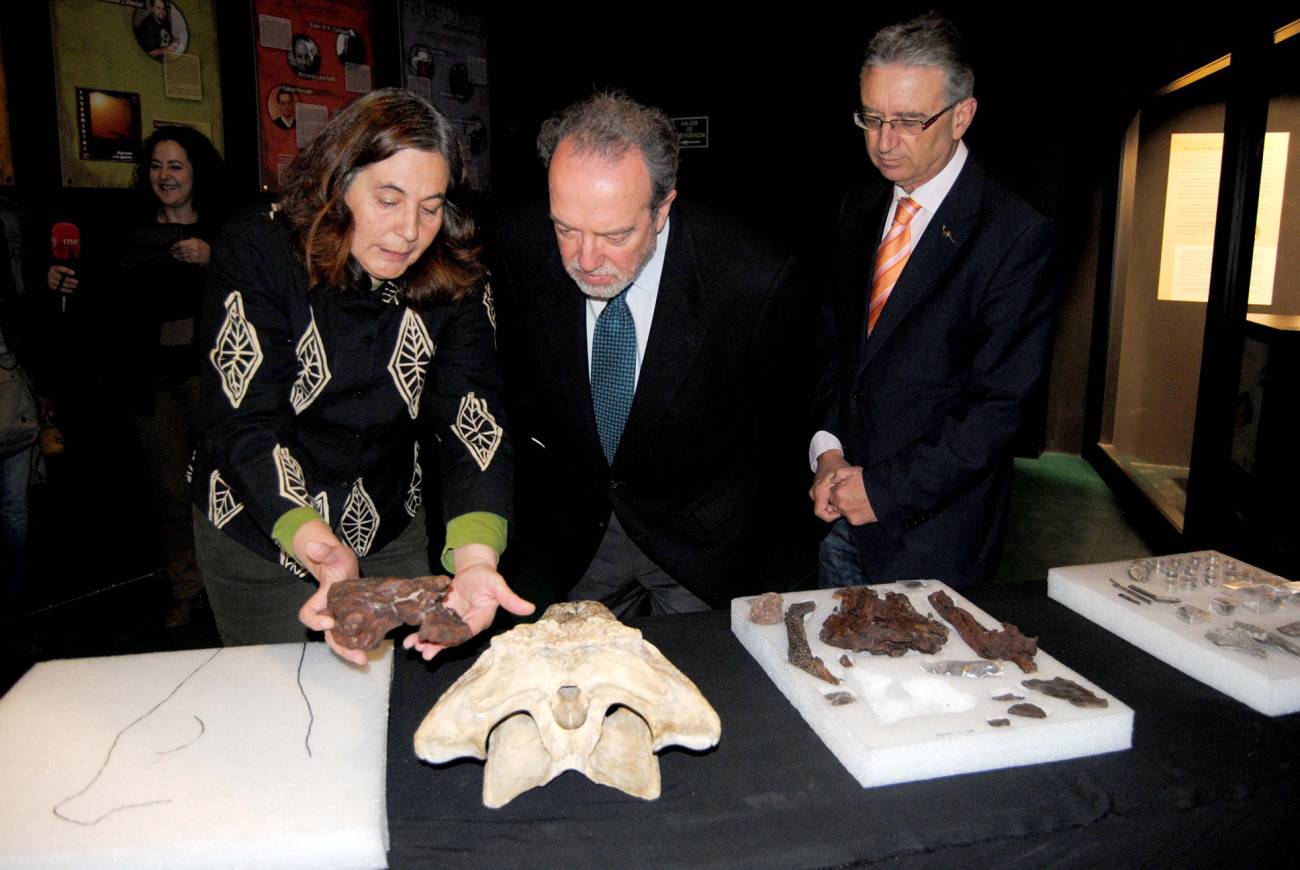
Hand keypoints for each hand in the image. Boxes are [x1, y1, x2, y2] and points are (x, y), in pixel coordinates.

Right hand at [48, 265, 77, 292]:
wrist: (54, 276)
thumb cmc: (61, 271)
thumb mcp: (64, 268)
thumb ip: (68, 270)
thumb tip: (74, 273)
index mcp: (54, 268)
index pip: (60, 268)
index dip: (67, 271)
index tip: (74, 273)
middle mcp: (51, 274)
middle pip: (60, 277)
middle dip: (69, 280)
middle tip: (76, 282)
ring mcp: (50, 280)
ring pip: (59, 284)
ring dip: (68, 285)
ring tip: (75, 286)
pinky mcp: (51, 286)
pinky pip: (58, 289)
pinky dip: (65, 290)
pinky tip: (71, 290)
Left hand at [171, 238, 209, 264]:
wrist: (212, 255)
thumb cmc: (205, 247)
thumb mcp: (200, 241)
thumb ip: (193, 239)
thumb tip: (187, 238)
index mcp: (193, 242)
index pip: (181, 243)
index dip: (176, 245)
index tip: (172, 247)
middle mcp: (193, 248)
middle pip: (181, 249)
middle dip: (176, 251)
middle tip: (172, 251)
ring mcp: (193, 254)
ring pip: (182, 255)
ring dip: (177, 255)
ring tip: (174, 255)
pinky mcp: (194, 259)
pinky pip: (186, 259)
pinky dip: (181, 259)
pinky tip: (178, 259)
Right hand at [292, 520, 365, 665]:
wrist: (347, 568)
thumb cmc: (337, 560)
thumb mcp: (334, 554)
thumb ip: (324, 551)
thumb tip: (312, 546)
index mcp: (320, 600)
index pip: (308, 615)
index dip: (315, 621)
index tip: (329, 621)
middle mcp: (328, 614)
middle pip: (328, 637)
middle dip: (340, 649)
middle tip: (357, 657)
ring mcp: (342, 620)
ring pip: (342, 641)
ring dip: (352, 652)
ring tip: (364, 661)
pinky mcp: (357, 621)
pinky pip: (356, 636)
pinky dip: (363, 644)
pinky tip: (375, 649)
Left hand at [402, 543, 534, 660]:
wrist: (474, 570)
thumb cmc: (488, 578)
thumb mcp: (499, 586)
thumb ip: (511, 599)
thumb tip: (531, 608)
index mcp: (480, 619)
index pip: (468, 632)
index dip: (456, 638)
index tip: (443, 643)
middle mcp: (465, 623)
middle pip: (450, 638)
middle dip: (436, 646)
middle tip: (424, 654)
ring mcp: (452, 621)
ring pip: (438, 635)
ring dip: (425, 642)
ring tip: (412, 647)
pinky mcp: (442, 615)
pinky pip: (430, 626)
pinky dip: (419, 632)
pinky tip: (409, 639)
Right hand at [809, 449, 848, 521]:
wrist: (829, 458)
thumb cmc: (837, 466)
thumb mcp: (844, 478)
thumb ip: (844, 492)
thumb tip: (846, 507)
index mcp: (819, 490)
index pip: (821, 513)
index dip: (832, 516)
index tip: (841, 510)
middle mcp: (814, 492)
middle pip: (823, 511)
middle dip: (834, 510)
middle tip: (844, 503)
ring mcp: (813, 492)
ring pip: (823, 507)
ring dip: (833, 505)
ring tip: (842, 498)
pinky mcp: (816, 491)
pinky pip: (823, 501)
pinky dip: (831, 501)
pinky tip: (838, 495)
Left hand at [828, 465, 877, 525]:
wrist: (886, 493)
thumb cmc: (869, 480)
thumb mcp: (852, 471)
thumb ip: (838, 474)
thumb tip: (832, 481)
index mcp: (837, 492)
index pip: (831, 493)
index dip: (839, 489)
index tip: (847, 487)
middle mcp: (840, 504)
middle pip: (835, 503)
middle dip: (841, 499)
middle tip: (854, 494)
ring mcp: (847, 514)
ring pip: (842, 511)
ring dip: (847, 507)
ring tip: (859, 500)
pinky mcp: (854, 521)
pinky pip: (851, 517)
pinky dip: (854, 513)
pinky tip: (863, 507)